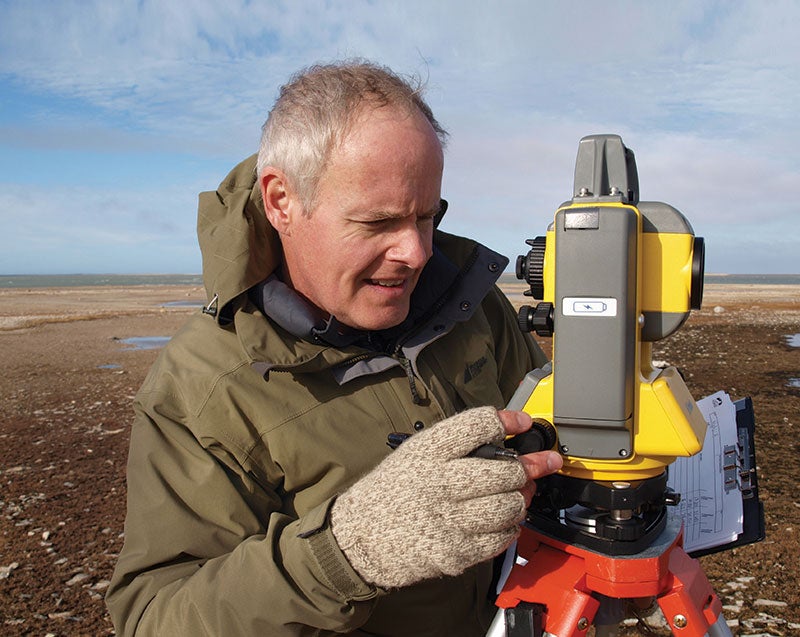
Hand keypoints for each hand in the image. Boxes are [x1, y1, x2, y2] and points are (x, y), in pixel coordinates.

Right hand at [329, 407, 559, 588]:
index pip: (476, 426)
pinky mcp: (455, 552)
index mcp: (426, 452)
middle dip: (528, 467)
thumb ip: (455, 444)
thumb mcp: (414, 453)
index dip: (507, 421)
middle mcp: (438, 483)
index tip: (523, 422)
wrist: (360, 537)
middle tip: (535, 466)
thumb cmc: (392, 491)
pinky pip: (500, 538)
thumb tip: (504, 437)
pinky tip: (501, 521)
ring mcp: (448, 520)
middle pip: (505, 471)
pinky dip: (509, 528)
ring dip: (520, 499)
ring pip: (509, 506)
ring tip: (516, 495)